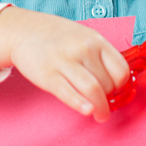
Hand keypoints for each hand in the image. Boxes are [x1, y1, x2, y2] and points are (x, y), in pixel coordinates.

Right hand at [0, 7, 129, 121]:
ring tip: (100, 115)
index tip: (115, 91)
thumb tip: (118, 82)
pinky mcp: (48, 75)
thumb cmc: (58, 37)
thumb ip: (101, 55)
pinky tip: (87, 111)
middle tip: (101, 101)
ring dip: (100, 109)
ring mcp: (65, 61)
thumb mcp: (85, 36)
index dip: (121, 85)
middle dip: (107, 98)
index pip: (121, 70)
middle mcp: (83, 49)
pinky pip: (70, 94)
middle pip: (107, 84)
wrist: (24, 30)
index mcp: (96, 40)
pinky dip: (81, 105)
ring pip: (93, 91)